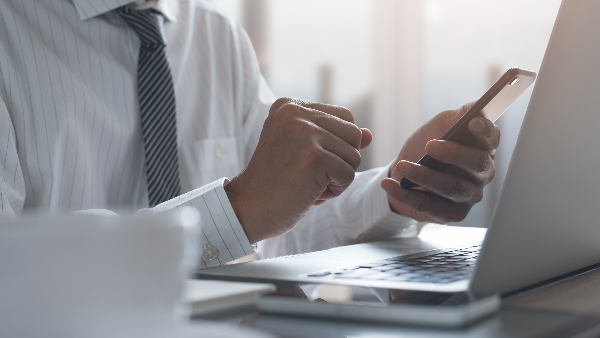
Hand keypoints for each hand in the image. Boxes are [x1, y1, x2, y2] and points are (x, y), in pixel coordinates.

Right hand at [225, 98, 371, 242]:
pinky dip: (335, 190)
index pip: (344, 116)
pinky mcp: (314, 157)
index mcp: (289, 106)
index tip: (307, 160)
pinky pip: (349, 174)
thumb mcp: (304, 153)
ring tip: (309, 184)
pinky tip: (311, 193)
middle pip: (353, 134)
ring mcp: (305, 134)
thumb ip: (335, 138)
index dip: (337, 145)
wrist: (248, 208)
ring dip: (338, 177)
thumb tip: (370, 134)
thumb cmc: (275, 182)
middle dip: (341, 160)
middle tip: (311, 175)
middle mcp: (295, 112)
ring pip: (354, 155)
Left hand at [381, 102, 499, 223]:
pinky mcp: (451, 214)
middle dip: (453, 153)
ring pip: (452, 187)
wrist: (404, 172)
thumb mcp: (441, 125)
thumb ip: (458, 116)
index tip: (473, 122)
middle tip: (430, 145)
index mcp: (482, 149)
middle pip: (476, 164)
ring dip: (425, 176)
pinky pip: (429, 206)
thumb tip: (475, 108)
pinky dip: (406, 196)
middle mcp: (481, 174)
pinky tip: (390, 185)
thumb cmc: (426, 147)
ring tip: (403, 166)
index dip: (485, 131)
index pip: (492, 140)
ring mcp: (468, 196)